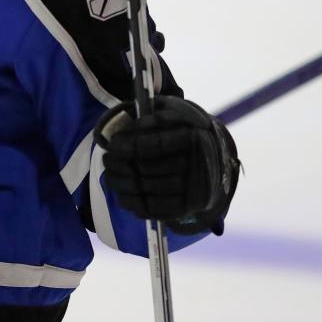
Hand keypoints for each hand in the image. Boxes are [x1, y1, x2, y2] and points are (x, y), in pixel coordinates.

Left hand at [95, 95, 238, 233]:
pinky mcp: (188, 207)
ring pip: (147, 189)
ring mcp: (194, 190)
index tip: (113, 143)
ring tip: (110, 174)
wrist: (213, 158)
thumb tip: (125, 122)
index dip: (129, 145)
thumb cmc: (184, 130)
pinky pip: (154, 209)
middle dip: (120, 163)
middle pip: (147, 168)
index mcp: (195, 138)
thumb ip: (151, 115)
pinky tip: (122, 194)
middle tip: (107, 159)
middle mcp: (199, 166)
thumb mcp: (173, 113)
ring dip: (122, 183)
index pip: (155, 145)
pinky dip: (133, 202)